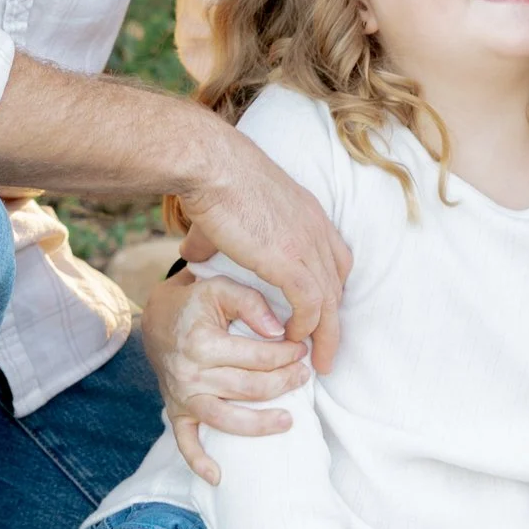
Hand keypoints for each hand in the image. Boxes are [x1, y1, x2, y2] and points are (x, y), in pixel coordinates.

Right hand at [140, 259, 310, 483]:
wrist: (157, 319)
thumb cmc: (196, 303)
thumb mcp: (220, 288)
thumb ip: (251, 303)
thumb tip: (279, 331)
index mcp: (202, 343)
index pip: (257, 357)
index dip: (286, 355)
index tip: (302, 350)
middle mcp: (190, 374)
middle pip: (249, 389)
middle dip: (284, 383)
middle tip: (303, 376)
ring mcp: (182, 397)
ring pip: (227, 420)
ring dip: (260, 425)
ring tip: (289, 421)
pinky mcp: (176, 412)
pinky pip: (185, 443)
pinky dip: (199, 462)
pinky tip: (218, 477)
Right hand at [178, 130, 352, 373]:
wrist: (210, 165)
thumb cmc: (211, 179)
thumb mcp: (223, 214)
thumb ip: (213, 239)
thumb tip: (192, 252)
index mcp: (307, 213)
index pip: (334, 257)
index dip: (329, 286)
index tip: (319, 312)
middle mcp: (315, 228)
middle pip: (337, 283)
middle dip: (333, 319)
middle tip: (326, 349)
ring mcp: (307, 243)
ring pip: (329, 300)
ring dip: (326, 334)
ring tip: (318, 362)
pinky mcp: (291, 259)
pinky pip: (311, 303)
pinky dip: (306, 325)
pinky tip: (292, 338)